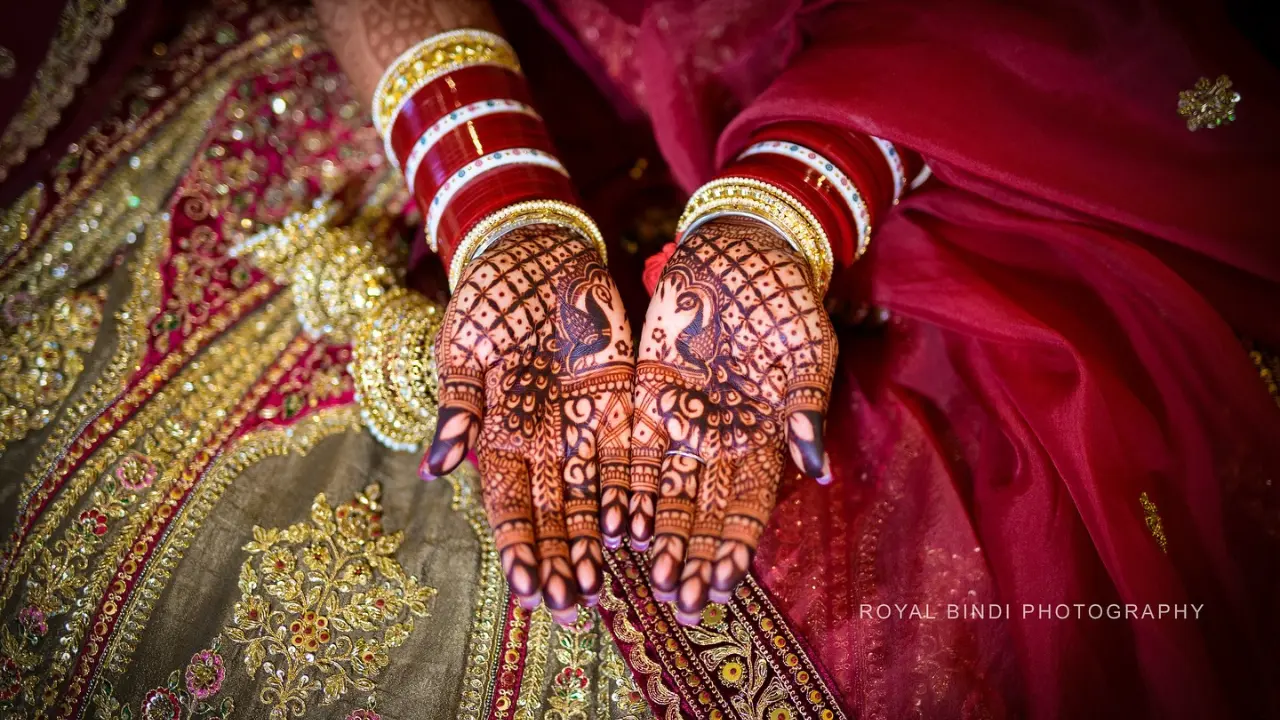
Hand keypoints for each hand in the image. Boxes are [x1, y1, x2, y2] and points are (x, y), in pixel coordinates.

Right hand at [425, 226, 632, 623]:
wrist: (537, 252)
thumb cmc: (490, 299)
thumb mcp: (464, 350)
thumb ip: (457, 408)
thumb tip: (436, 466)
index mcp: (498, 437)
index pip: (508, 506)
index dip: (518, 548)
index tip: (526, 590)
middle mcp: (543, 445)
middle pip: (553, 516)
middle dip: (560, 563)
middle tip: (571, 608)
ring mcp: (584, 429)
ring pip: (593, 499)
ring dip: (597, 544)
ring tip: (605, 587)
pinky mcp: (622, 405)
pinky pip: (631, 459)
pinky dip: (635, 495)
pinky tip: (641, 531)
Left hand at [629, 218, 836, 624]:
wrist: (740, 247)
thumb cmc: (784, 297)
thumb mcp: (805, 347)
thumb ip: (806, 406)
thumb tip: (816, 468)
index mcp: (763, 435)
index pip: (748, 503)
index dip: (735, 544)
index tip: (723, 583)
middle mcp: (718, 440)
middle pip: (702, 510)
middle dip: (692, 556)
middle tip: (680, 600)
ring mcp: (679, 421)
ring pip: (662, 490)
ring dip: (655, 534)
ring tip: (645, 578)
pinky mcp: (643, 394)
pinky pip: (629, 449)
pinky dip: (621, 486)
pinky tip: (611, 523)